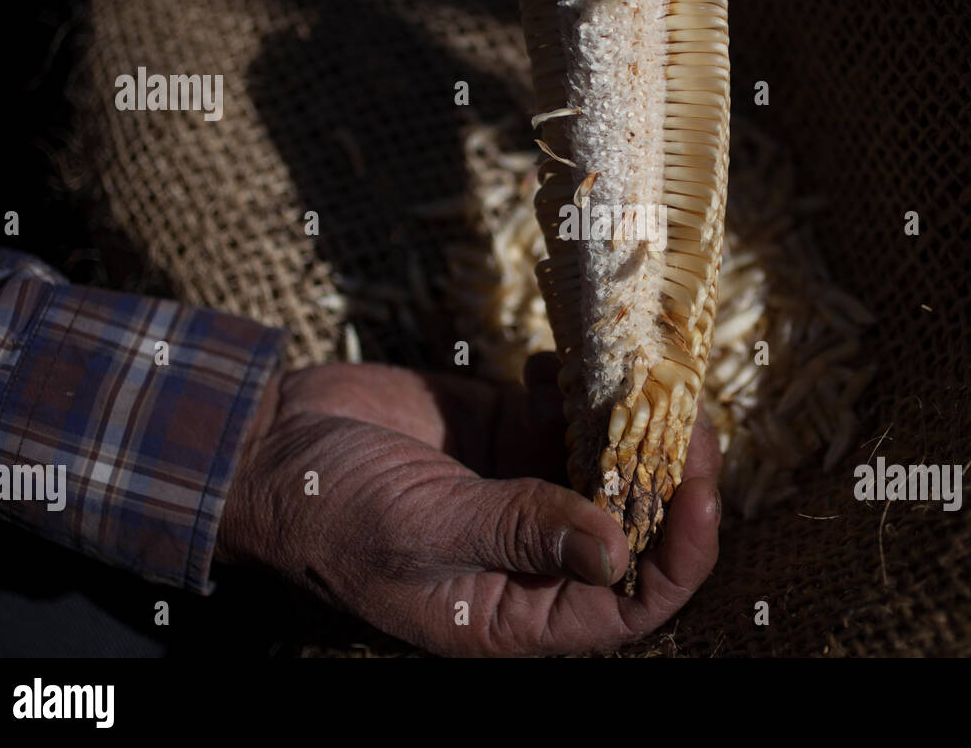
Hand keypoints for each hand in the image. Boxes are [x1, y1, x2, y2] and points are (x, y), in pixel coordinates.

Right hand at [217, 355, 721, 655]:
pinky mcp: (508, 432)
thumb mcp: (422, 528)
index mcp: (515, 608)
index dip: (679, 552)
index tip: (701, 486)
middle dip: (668, 473)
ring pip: (610, 461)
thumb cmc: (329, 512)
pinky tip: (559, 362)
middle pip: (634, 524)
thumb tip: (617, 549)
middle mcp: (533, 554)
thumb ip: (519, 533)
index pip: (629, 602)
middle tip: (688, 413)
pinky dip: (578, 384)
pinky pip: (569, 411)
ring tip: (645, 374)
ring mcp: (525, 488)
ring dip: (631, 420)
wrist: (270, 445)